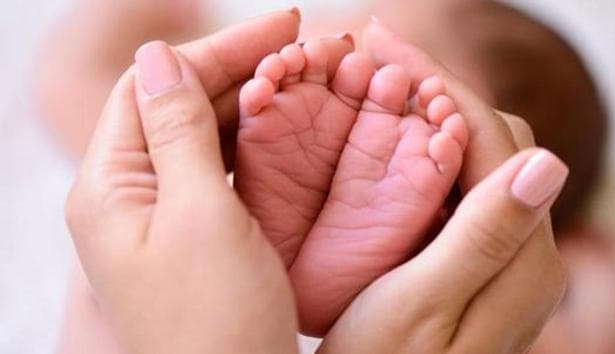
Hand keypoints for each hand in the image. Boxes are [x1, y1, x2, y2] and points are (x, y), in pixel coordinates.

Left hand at [64, 30, 300, 353]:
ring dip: (247, 101)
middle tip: (302, 44)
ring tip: (300, 77)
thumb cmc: (216, 323)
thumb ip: (176, 133)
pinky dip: (250, 142)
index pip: (152, 86)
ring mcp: (162, 217)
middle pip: (177, 106)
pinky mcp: (194, 235)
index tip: (281, 26)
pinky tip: (284, 127)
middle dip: (237, 68)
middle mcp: (128, 197)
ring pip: (200, 136)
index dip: (215, 50)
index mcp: (110, 187)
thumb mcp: (200, 217)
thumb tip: (156, 58)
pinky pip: (217, 171)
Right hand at [317, 20, 568, 353]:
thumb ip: (486, 237)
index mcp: (523, 260)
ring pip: (475, 159)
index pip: (490, 140)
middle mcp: (526, 251)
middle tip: (376, 57)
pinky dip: (426, 153)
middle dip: (435, 90)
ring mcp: (503, 254)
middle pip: (491, 141)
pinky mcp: (476, 259)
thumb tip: (549, 161)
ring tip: (379, 85)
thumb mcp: (425, 306)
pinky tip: (390, 140)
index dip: (438, 84)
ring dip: (429, 117)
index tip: (384, 41)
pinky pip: (459, 188)